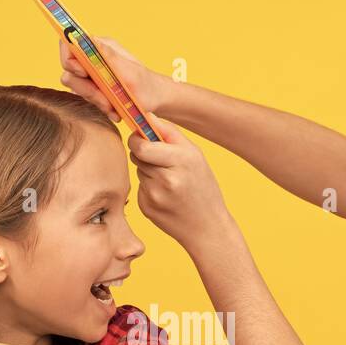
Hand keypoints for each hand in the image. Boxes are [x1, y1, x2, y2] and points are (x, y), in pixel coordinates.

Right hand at [58, 35, 171, 121]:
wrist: (156, 101)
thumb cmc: (146, 86)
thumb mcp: (128, 72)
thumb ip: (106, 57)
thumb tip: (85, 40)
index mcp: (101, 47)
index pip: (68, 45)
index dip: (70, 61)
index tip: (84, 74)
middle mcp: (94, 57)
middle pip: (70, 71)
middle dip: (86, 89)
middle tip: (106, 100)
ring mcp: (93, 73)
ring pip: (77, 87)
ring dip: (95, 100)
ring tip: (113, 107)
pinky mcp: (95, 87)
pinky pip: (87, 98)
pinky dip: (100, 107)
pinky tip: (114, 111)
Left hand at [127, 115, 234, 252]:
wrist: (208, 229)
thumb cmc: (203, 188)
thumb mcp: (196, 156)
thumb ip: (170, 134)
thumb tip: (145, 115)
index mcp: (182, 160)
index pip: (142, 145)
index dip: (137, 139)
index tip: (140, 137)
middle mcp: (167, 178)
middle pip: (138, 155)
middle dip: (142, 152)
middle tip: (157, 159)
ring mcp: (155, 195)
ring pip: (138, 170)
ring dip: (148, 171)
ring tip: (169, 182)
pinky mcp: (146, 207)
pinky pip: (140, 187)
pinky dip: (149, 188)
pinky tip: (166, 196)